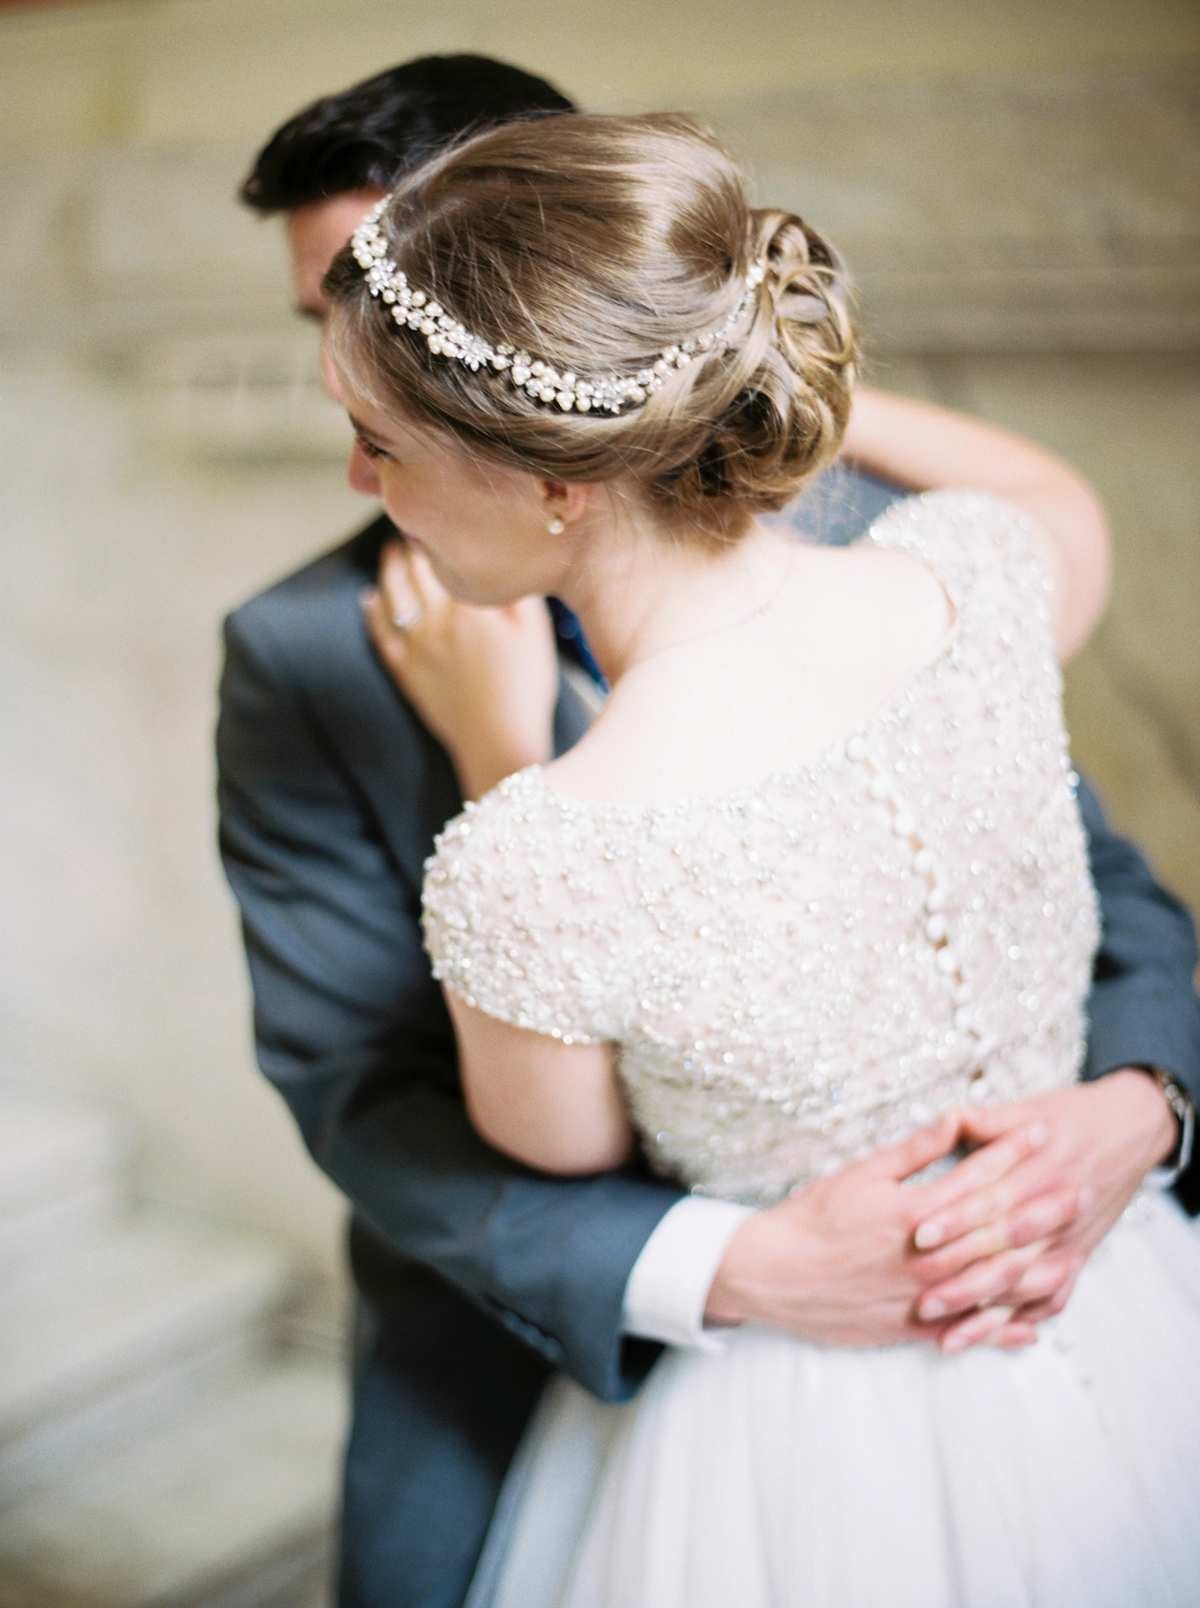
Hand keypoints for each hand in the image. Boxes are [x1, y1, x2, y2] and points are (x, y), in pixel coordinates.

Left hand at [362, 540, 558, 800]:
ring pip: (395, 596)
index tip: (433, 514)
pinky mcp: (407, 672)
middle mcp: (437, 619)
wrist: (499, 740)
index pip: (447, 557)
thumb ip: (518, 593)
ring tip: (391, 553)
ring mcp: (417, 646)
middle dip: (412, 544)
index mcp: (471, 605)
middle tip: (409, 523)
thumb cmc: (524, 688)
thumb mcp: (536, 633)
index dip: (438, 533)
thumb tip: (503, 562)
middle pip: (417, 571)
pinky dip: (373, 614)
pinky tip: (369, 600)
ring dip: (390, 570)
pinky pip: (382, 636)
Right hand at [704, 1111, 1061, 1347]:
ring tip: (1073, 1250)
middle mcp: (927, 1257)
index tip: (1043, 1133)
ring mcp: (923, 1296)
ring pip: (993, 1284)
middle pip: (998, 1229)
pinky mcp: (912, 1328)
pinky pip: (968, 1330)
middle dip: (1042, 1205)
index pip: (977, 1177)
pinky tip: (1031, 1323)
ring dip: (1037, 1265)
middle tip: (1079, 1187)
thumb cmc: (812, 1219)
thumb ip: (913, 1152)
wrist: (773, 1274)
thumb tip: (955, 1120)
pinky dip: (1001, 1327)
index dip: (1013, 1153)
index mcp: (915, 1212)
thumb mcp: (860, 1173)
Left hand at [910, 1071, 1177, 1351]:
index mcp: (1039, 1171)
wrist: (1130, 1129)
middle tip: (923, 1300)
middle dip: (964, 1279)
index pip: (990, 1201)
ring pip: (1027, 1287)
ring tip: (949, 1331)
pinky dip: (1022, 1320)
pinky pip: (1052, 1299)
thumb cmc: (1074, 1117)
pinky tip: (990, 1335)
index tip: (918, 1235)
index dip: (954, 1218)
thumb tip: (949, 1116)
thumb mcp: (1029, 1107)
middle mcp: (1055, 1212)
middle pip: (1005, 1252)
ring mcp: (1069, 1240)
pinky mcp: (1077, 1257)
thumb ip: (987, 1119)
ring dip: (988, 1312)